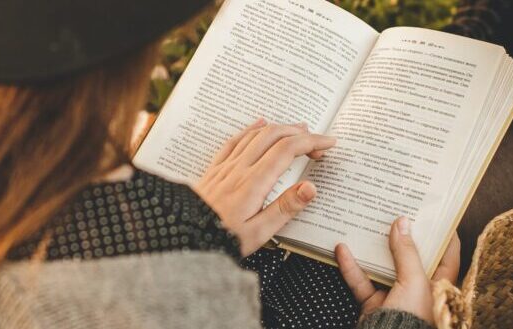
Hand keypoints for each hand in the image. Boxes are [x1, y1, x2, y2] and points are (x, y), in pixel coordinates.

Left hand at [195, 118, 336, 255]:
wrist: (184, 237)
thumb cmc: (221, 239)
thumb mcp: (258, 232)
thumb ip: (285, 208)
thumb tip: (310, 187)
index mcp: (254, 183)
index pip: (287, 151)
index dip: (311, 142)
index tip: (328, 143)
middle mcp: (239, 168)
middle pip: (273, 136)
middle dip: (299, 132)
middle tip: (318, 140)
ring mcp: (225, 166)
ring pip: (255, 135)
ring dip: (279, 128)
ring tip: (297, 129)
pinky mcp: (214, 169)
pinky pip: (234, 140)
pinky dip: (251, 128)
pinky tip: (259, 124)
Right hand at [335, 217, 460, 324]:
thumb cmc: (413, 318)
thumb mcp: (414, 280)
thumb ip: (407, 252)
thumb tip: (402, 223)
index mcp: (439, 284)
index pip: (447, 254)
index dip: (443, 233)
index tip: (435, 212)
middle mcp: (419, 289)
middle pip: (411, 256)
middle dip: (402, 236)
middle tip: (396, 212)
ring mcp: (395, 295)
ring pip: (382, 266)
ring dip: (372, 249)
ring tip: (365, 225)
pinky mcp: (373, 303)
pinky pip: (361, 280)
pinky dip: (350, 266)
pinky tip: (342, 249)